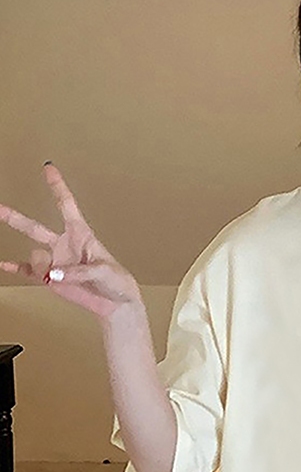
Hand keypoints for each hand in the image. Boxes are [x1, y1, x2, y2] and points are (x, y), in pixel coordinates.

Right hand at [0, 163, 142, 320]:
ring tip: (60, 277)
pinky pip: (28, 271)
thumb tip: (52, 274)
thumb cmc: (117, 281)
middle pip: (35, 227)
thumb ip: (77, 272)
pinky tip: (3, 265)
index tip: (49, 168)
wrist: (116, 303)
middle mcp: (65, 244)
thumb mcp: (103, 271)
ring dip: (44, 267)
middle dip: (14, 218)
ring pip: (35, 257)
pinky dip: (15, 268)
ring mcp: (56, 261)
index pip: (66, 205)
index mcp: (82, 234)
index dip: (57, 186)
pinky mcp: (51, 278)